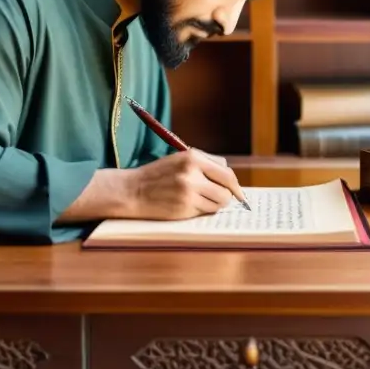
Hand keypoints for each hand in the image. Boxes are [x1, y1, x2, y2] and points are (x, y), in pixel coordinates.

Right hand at [126, 149, 247, 220]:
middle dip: (229, 194)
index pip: (226, 171)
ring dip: (216, 203)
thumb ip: (204, 164)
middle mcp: (192, 173)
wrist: (133, 191)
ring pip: (220, 201)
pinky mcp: (185, 208)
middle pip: (228, 187)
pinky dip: (204, 210)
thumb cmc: (158, 175)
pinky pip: (207, 211)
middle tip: (224, 198)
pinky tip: (192, 206)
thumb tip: (230, 178)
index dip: (234, 183)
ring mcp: (189, 192)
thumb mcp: (180, 160)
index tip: (236, 190)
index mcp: (193, 157)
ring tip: (202, 201)